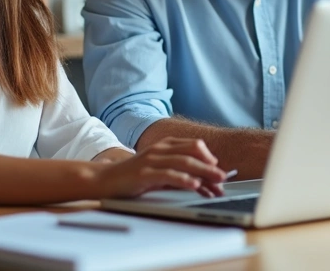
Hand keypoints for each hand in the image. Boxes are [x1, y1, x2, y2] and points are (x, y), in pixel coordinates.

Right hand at [93, 137, 228, 198]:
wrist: (104, 180)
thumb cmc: (134, 177)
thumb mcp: (159, 173)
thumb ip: (179, 174)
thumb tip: (204, 184)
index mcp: (165, 145)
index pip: (194, 145)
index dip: (209, 157)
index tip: (220, 170)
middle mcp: (160, 149)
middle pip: (193, 153)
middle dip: (211, 166)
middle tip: (224, 178)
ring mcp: (151, 160)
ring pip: (183, 162)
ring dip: (203, 172)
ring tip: (217, 182)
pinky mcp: (144, 174)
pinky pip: (168, 174)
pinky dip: (183, 178)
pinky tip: (194, 184)